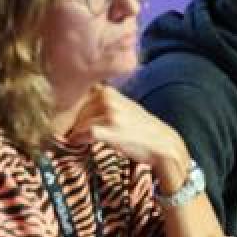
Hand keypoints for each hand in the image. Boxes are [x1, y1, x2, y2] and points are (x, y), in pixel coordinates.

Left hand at [69, 86, 189, 190]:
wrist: (162, 143)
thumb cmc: (141, 128)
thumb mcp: (123, 107)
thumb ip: (103, 103)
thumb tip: (77, 107)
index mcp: (109, 91)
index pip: (78, 99)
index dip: (74, 112)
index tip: (74, 122)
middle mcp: (108, 98)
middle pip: (76, 112)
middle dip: (75, 124)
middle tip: (79, 135)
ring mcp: (109, 113)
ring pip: (78, 123)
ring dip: (77, 134)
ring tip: (82, 141)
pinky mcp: (110, 129)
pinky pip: (83, 134)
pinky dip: (79, 141)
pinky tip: (82, 145)